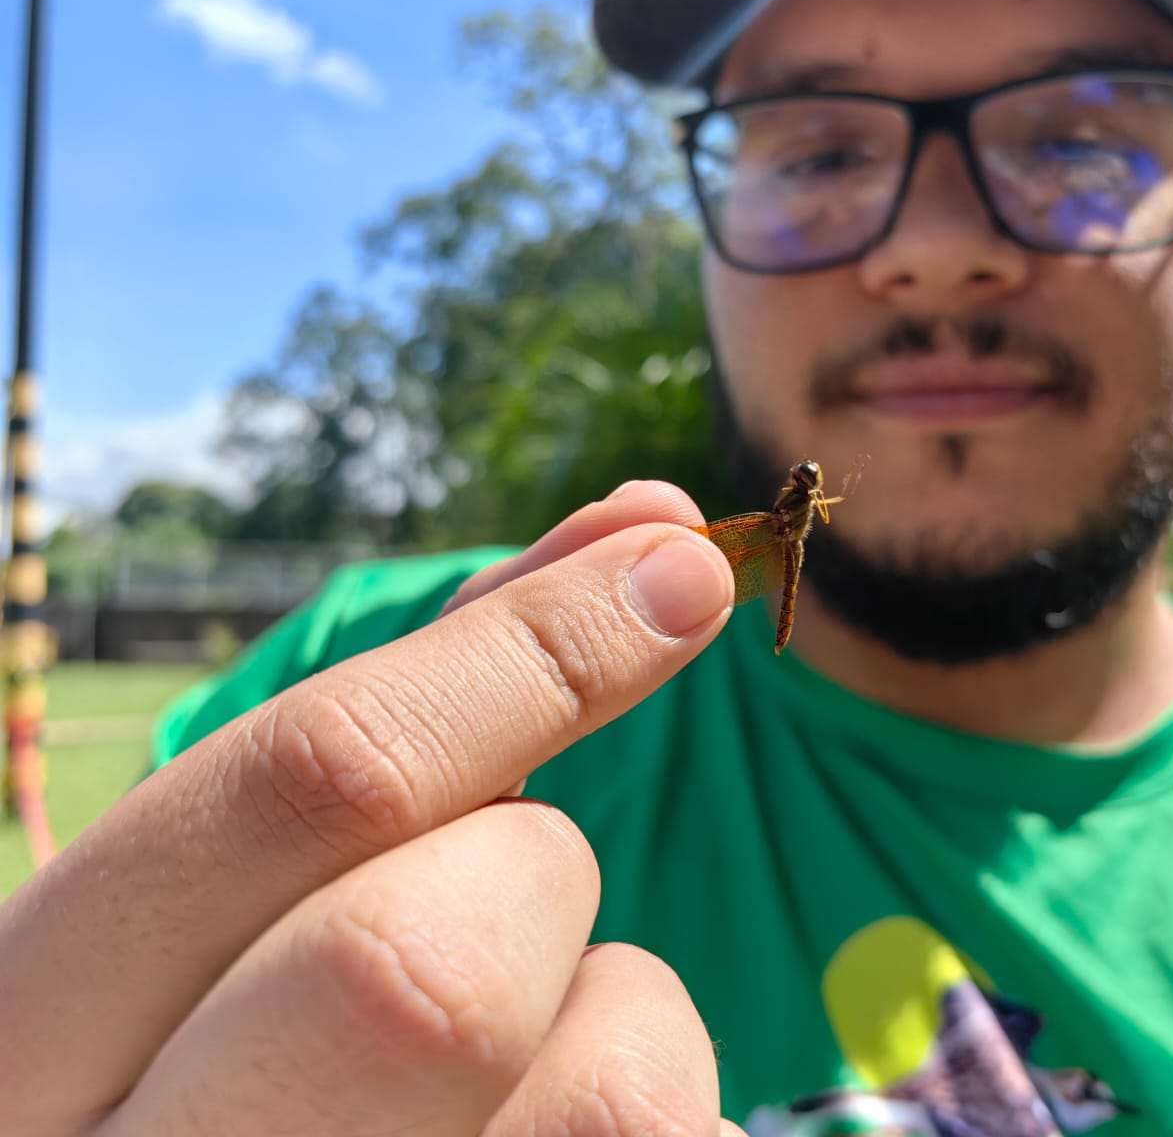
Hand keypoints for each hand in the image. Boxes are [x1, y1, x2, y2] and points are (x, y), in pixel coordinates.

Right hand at [0, 482, 745, 1136]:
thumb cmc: (251, 1046)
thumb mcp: (256, 886)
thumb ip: (440, 697)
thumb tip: (650, 527)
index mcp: (33, 1041)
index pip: (309, 786)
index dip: (527, 654)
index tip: (677, 569)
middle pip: (441, 967)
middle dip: (531, 885)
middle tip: (502, 910)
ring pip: (614, 1084)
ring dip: (614, 1013)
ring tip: (509, 1068)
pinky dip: (666, 1112)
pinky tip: (539, 1132)